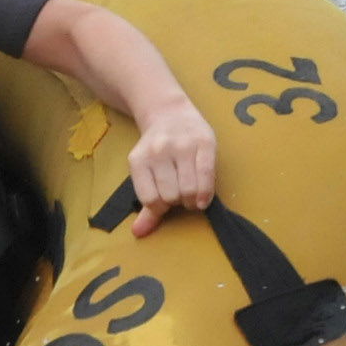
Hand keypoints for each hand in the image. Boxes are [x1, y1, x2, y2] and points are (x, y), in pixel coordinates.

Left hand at [124, 98, 217, 237]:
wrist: (170, 112)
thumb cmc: (158, 150)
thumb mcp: (145, 172)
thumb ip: (146, 204)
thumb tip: (138, 233)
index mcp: (139, 160)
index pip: (150, 199)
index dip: (161, 207)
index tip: (167, 203)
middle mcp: (159, 150)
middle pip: (171, 196)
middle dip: (178, 203)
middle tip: (181, 197)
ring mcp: (182, 145)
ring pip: (188, 189)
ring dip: (193, 200)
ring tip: (192, 195)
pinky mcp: (204, 142)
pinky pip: (206, 175)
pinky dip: (205, 193)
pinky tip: (203, 198)